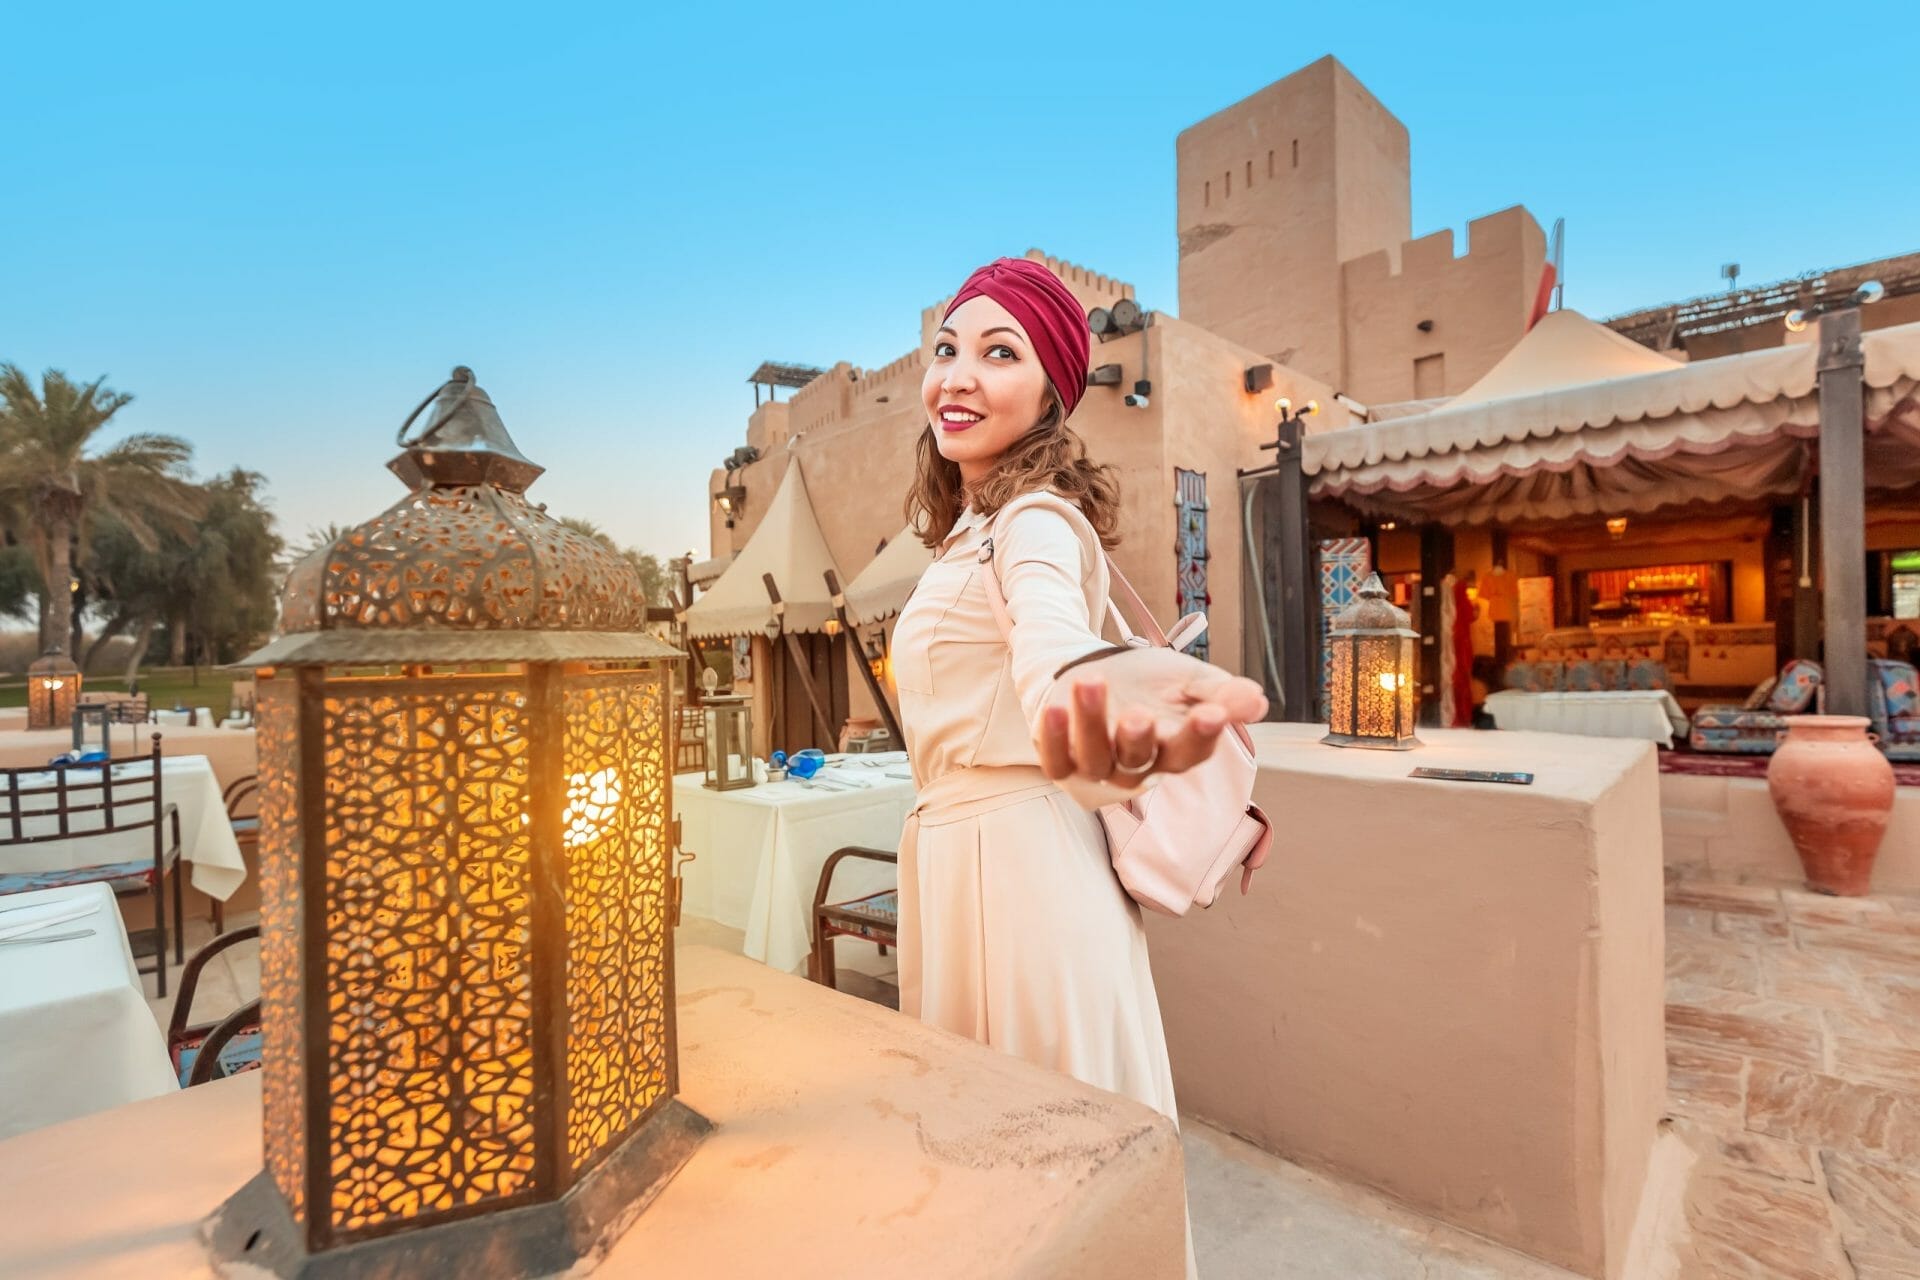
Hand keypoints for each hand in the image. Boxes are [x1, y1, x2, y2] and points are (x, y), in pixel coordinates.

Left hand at [1035, 648, 1268, 788]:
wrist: (1104, 674)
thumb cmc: (1153, 684)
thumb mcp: (1189, 680)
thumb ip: (1220, 693)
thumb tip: (1257, 701)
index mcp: (1174, 749)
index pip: (1191, 753)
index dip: (1202, 737)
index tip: (1214, 713)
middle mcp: (1136, 765)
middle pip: (1139, 761)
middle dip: (1139, 738)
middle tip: (1139, 713)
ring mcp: (1097, 765)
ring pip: (1095, 758)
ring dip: (1092, 723)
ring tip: (1092, 682)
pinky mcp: (1064, 758)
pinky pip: (1057, 761)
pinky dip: (1054, 738)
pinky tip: (1056, 709)